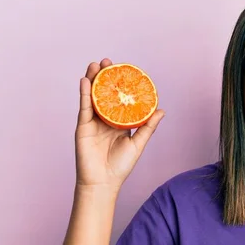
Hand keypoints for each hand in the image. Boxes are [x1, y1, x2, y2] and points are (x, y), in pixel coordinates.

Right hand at [75, 58, 164, 190]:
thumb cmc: (121, 166)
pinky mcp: (83, 126)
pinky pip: (84, 107)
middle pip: (104, 93)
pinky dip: (84, 93)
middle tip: (109, 61)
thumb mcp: (138, 143)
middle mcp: (105, 119)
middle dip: (105, 77)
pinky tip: (84, 80)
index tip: (125, 70)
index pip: (120, 99)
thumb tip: (162, 110)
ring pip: (92, 96)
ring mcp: (93, 121)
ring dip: (93, 79)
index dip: (121, 85)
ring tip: (96, 64)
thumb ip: (148, 127)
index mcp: (119, 122)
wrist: (103, 182)